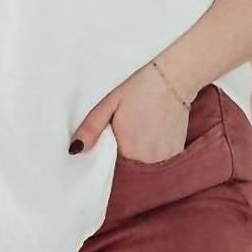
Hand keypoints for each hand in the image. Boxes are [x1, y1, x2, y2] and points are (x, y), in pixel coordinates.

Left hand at [69, 56, 197, 162]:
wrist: (174, 78)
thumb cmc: (139, 89)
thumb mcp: (109, 103)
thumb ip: (91, 128)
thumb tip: (74, 150)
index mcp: (128, 150)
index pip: (112, 172)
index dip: (107, 166)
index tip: (108, 154)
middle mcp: (148, 159)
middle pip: (129, 174)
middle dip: (123, 166)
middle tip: (123, 143)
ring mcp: (165, 158)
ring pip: (145, 171)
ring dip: (139, 163)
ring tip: (139, 139)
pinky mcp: (177, 154)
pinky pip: (160, 165)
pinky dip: (154, 158)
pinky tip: (152, 139)